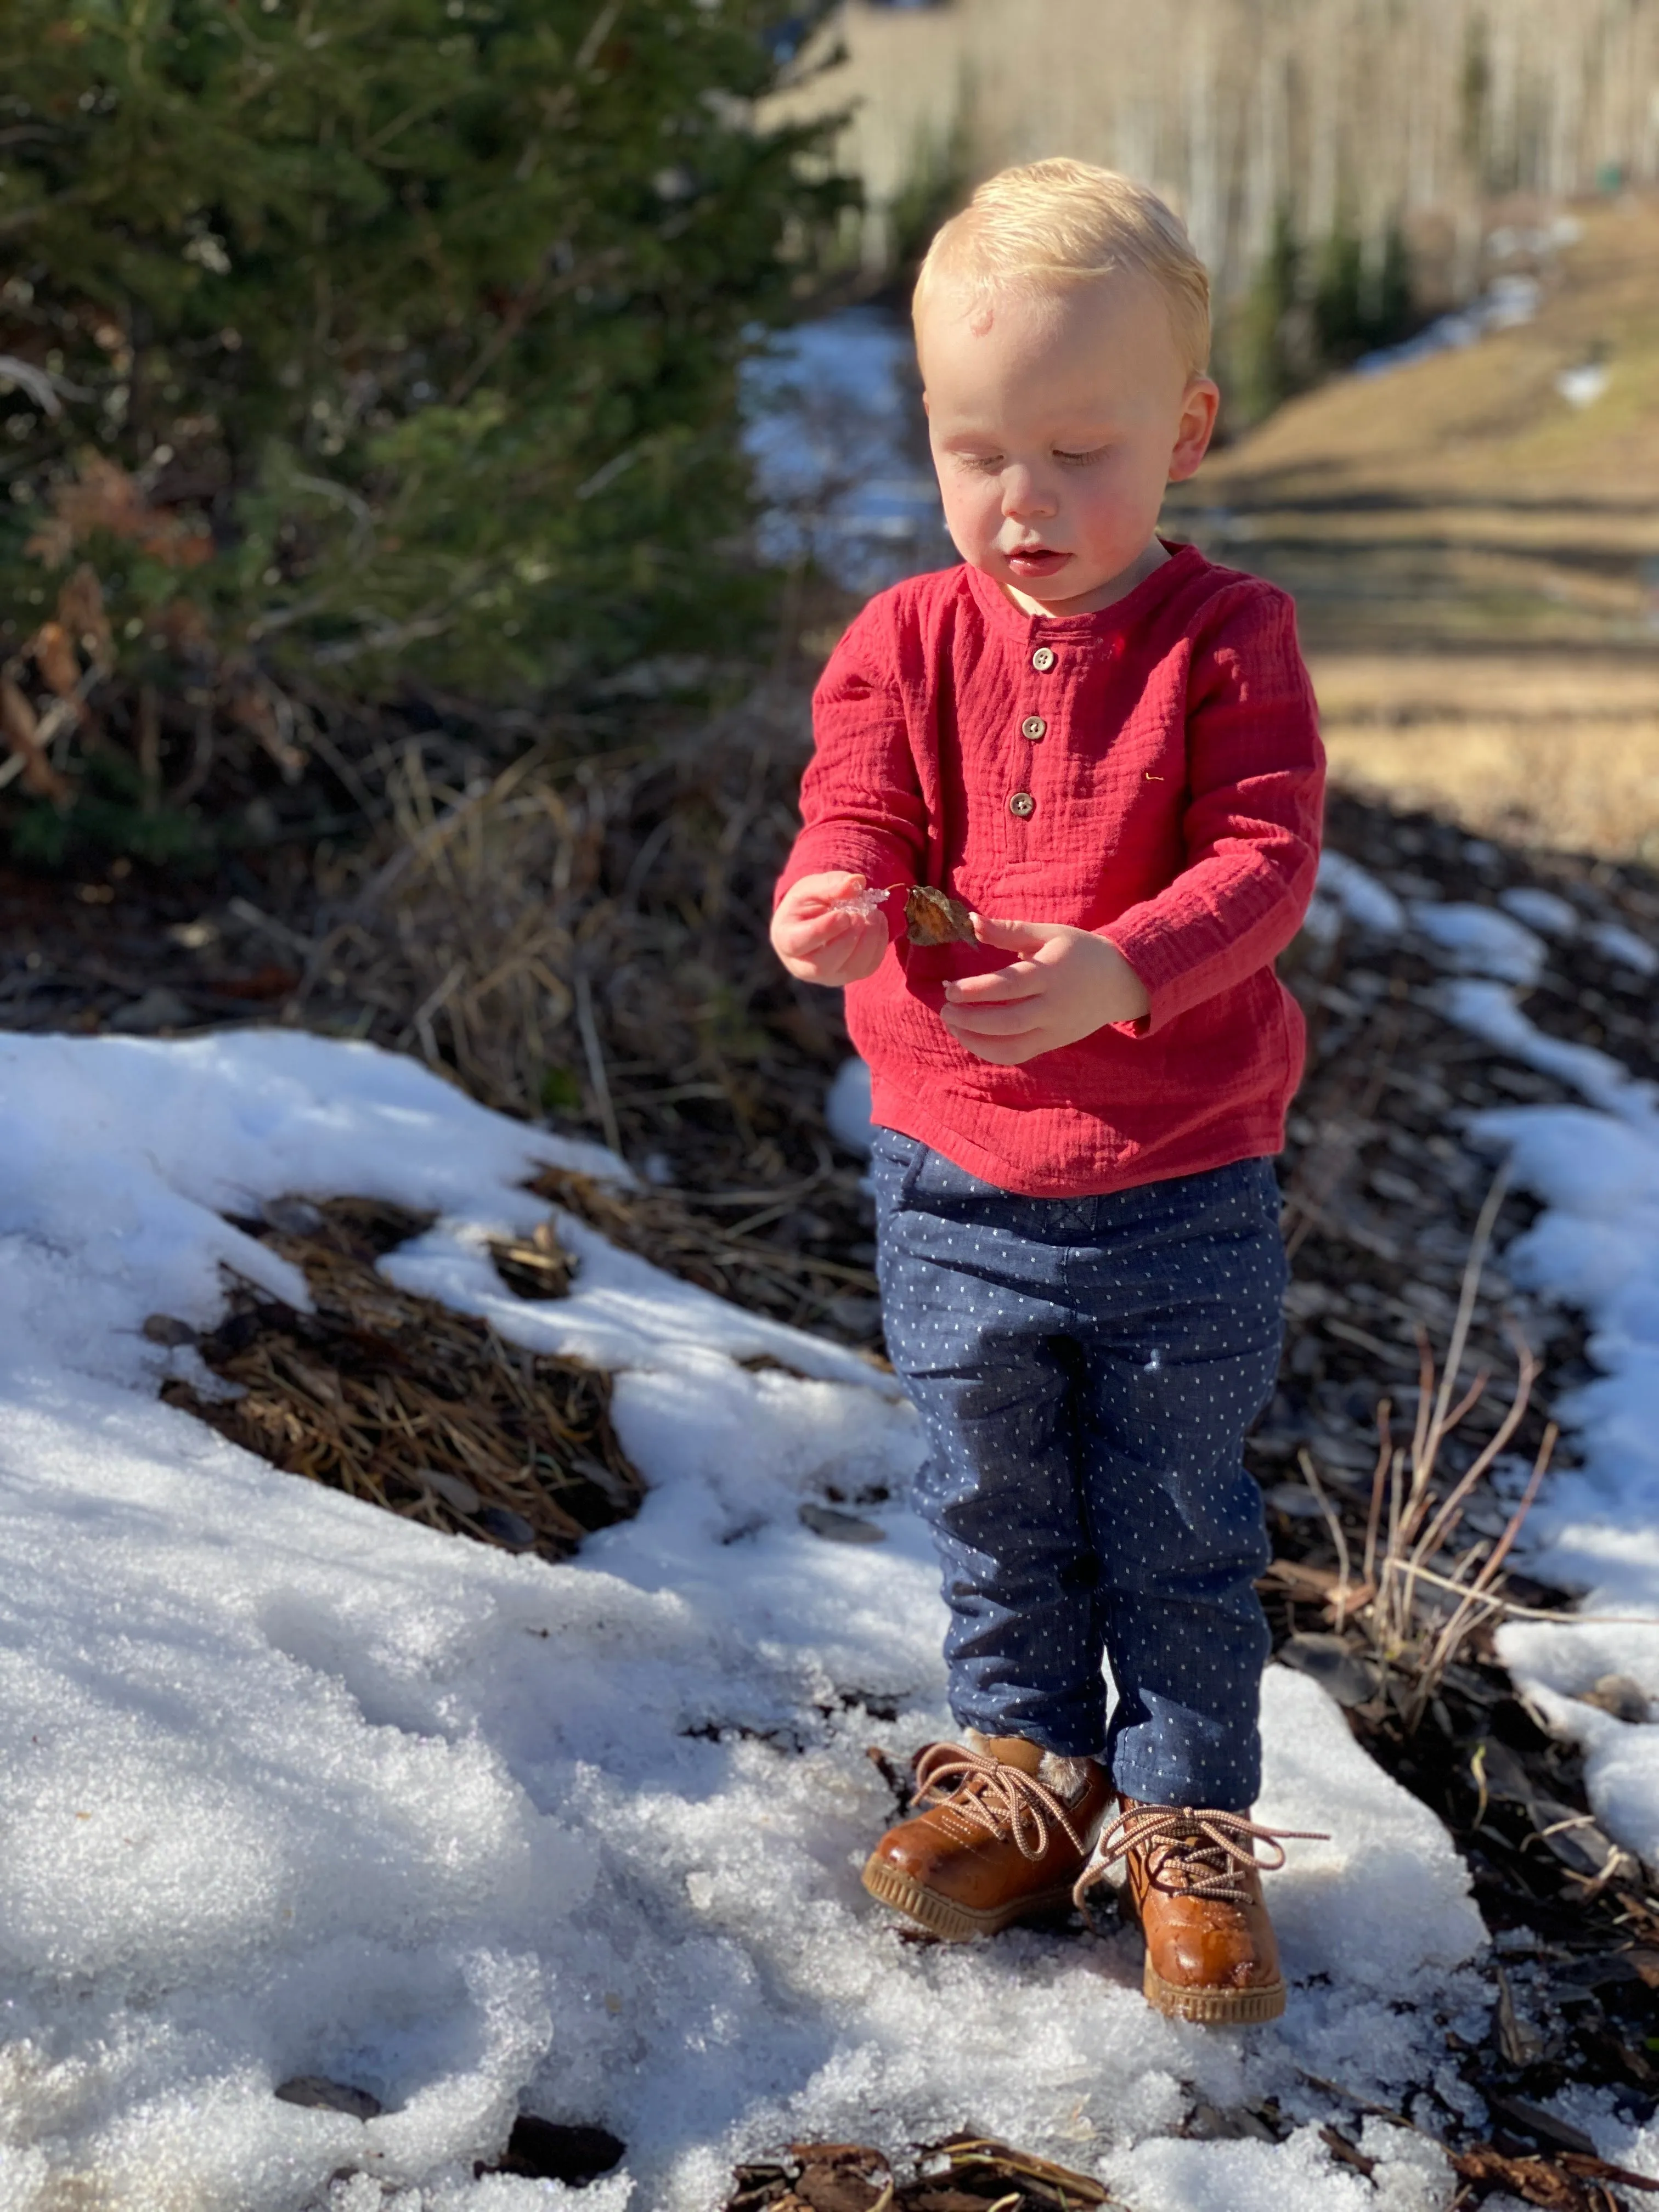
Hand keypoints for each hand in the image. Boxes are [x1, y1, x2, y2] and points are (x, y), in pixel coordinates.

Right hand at [770, 871, 889, 986]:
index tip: (843, 914)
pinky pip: (868, 967)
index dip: (822, 930)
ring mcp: (829, 975)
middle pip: (824, 964)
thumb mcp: (810, 888)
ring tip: (874, 913)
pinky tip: (878, 922)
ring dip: (869, 941)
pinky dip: (879, 944)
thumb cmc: (806, 906)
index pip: (798, 943)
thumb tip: (857, 882)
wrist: (812, 923)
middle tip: (860, 915)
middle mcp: (804, 966)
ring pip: (850, 969)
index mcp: (786, 940)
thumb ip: (830, 884)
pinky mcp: (850, 975)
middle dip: (847, 939)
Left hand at [940, 915, 1150, 1063]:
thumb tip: (971, 922)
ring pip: (1011, 1048)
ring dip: (976, 1041)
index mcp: (1052, 973)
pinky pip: (1018, 1054)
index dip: (976, 990)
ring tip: (953, 1024)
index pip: (1010, 986)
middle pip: (1008, 1022)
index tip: (949, 989)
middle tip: (945, 1009)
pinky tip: (972, 1035)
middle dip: (970, 1020)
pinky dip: (990, 1050)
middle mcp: (1054, 1007)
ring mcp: (1055, 1030)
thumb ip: (1008, 931)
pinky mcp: (1053, 1043)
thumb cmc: (1080, 951)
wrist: (1121, 981)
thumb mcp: (1048, 933)